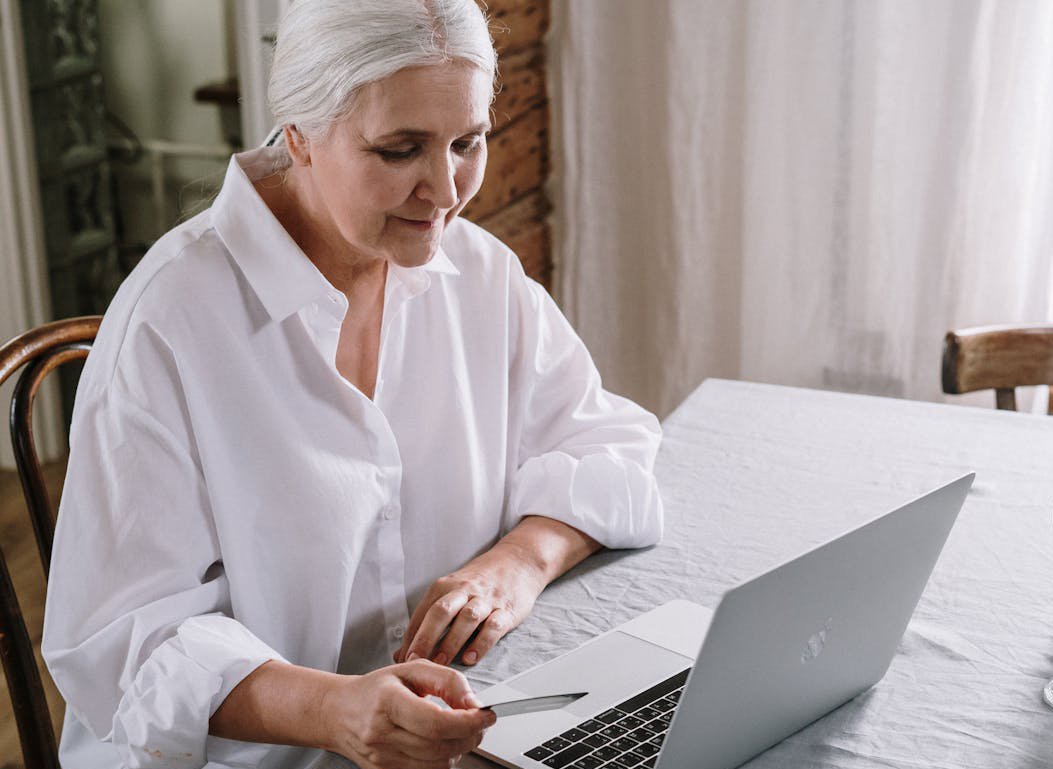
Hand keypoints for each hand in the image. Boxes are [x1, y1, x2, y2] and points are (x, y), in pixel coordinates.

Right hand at [323, 659, 495, 768]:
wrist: (339, 712)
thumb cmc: (376, 689)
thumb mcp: (411, 669)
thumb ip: (447, 681)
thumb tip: (473, 703)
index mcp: (387, 702)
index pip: (436, 723)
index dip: (469, 722)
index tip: (487, 715)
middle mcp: (381, 734)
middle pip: (440, 747)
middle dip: (470, 735)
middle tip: (479, 722)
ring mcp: (382, 758)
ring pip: (437, 764)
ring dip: (458, 749)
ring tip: (458, 730)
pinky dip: (442, 759)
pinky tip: (440, 743)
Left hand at [394, 540, 547, 666]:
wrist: (517, 562)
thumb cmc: (479, 581)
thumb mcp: (452, 590)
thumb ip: (429, 619)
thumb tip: (404, 651)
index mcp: (446, 586)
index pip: (423, 612)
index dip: (411, 637)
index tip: (402, 658)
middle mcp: (464, 591)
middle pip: (441, 612)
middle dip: (426, 637)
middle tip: (416, 660)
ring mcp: (486, 600)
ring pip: (466, 619)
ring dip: (451, 642)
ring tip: (441, 663)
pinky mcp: (506, 609)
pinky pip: (493, 626)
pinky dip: (481, 643)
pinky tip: (471, 657)